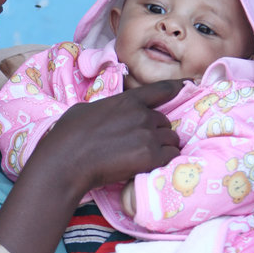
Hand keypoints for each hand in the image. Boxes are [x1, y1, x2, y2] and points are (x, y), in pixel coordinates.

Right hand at [47, 79, 182, 193]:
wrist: (67, 161)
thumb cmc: (67, 136)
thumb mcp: (84, 110)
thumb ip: (105, 110)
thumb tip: (105, 115)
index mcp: (127, 100)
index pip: (160, 90)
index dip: (175, 88)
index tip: (186, 86)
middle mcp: (142, 115)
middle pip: (165, 121)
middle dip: (158, 132)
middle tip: (142, 145)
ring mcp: (148, 135)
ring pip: (171, 139)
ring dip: (164, 147)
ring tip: (148, 157)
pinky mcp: (150, 157)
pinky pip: (171, 157)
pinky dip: (165, 161)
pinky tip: (152, 166)